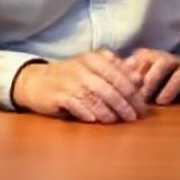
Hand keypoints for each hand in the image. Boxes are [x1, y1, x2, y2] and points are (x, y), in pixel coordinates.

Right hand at [12, 50, 146, 122]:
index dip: (133, 91)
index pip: (120, 74)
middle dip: (126, 103)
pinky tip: (96, 120)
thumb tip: (139, 77)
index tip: (143, 105)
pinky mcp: (58, 95)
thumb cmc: (70, 76)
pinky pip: (76, 104)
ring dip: (110, 110)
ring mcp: (70, 81)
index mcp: (95, 58)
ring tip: (120, 121)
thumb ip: (115, 70)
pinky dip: (88, 112)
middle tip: (135, 116)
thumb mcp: (92, 67)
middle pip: (110, 86)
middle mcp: (84, 68)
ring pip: (96, 96)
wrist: (36, 81)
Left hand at [125, 49, 179, 104]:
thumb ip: (126, 76)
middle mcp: (170, 60)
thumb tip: (109, 85)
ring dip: (171, 87)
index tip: (125, 90)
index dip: (134, 75)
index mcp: (152, 56)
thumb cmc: (157, 74)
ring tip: (161, 101)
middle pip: (163, 64)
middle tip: (142, 98)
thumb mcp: (140, 71)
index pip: (142, 61)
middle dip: (152, 80)